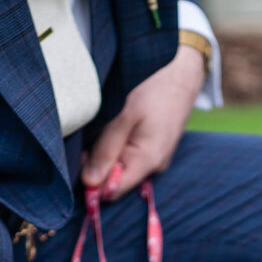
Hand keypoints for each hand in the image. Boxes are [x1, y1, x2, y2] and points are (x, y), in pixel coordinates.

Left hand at [82, 44, 205, 200]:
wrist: (181, 70)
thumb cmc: (154, 88)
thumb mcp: (124, 116)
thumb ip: (106, 149)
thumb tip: (89, 182)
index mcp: (146, 162)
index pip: (112, 191)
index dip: (93, 182)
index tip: (80, 161)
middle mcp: (153, 167)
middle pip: (115, 181)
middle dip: (98, 165)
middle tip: (88, 139)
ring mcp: (155, 158)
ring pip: (121, 167)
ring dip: (107, 153)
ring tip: (105, 128)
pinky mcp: (154, 148)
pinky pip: (130, 156)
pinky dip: (118, 146)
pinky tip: (115, 128)